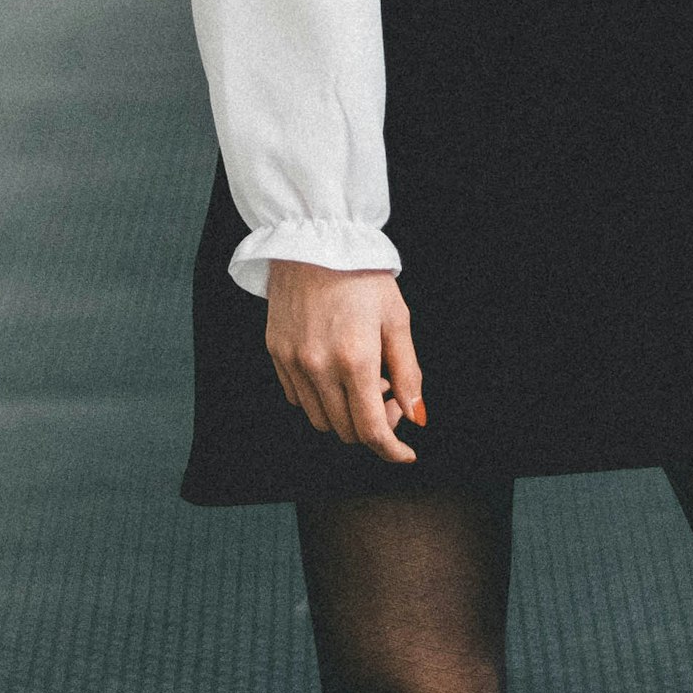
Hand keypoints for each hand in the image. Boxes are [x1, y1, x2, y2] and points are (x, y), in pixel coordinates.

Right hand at [266, 262, 425, 460]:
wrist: (316, 238)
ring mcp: (293, 362)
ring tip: (362, 378)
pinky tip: (336, 371)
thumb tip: (416, 416)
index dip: (392, 449)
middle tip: (389, 394)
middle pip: (347, 430)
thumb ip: (408, 372)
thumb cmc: (362, 275)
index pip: (371, 430)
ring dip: (345, 413)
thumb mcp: (397, 319)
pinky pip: (298, 398)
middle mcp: (319, 368)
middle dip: (374, 425)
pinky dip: (320, 398)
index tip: (405, 454)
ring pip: (320, 419)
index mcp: (355, 360)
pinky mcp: (275, 353)